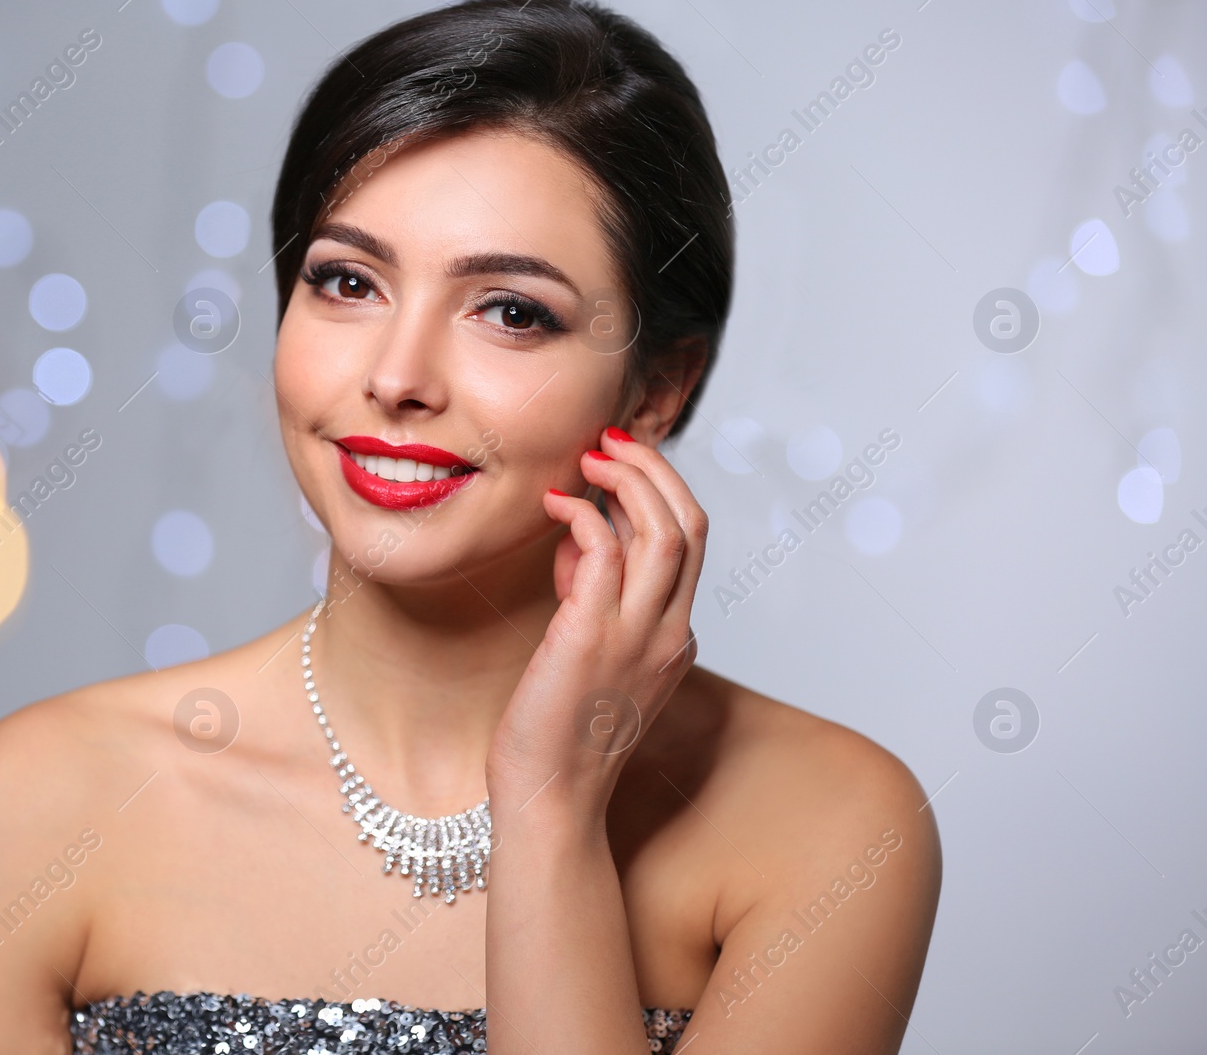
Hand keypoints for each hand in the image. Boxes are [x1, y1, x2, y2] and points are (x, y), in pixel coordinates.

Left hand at [485, 425, 706, 820]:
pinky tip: (555, 504)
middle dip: (656, 469)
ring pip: (665, 529)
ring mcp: (637, 635)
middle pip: (692, 524)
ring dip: (629, 479)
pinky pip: (604, 549)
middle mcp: (669, 633)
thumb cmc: (557, 737)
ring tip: (590, 457)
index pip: (689, 544)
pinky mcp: (592, 636)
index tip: (621, 464)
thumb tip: (576, 541)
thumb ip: (591, 598)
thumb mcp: (588, 656)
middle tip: (611, 441)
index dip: (660, 491)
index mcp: (674, 639)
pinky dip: (585, 513)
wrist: (549, 801)